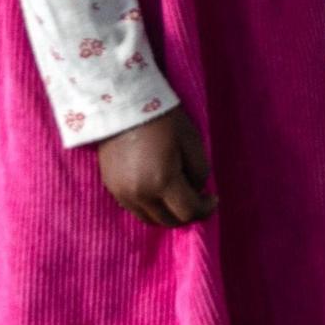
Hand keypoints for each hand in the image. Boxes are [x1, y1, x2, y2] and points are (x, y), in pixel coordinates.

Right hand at [98, 107, 214, 227]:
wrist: (121, 103)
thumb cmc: (163, 119)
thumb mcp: (192, 142)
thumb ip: (199, 172)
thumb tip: (196, 190)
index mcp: (162, 182)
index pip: (188, 212)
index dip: (206, 209)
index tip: (213, 198)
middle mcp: (140, 195)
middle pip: (168, 221)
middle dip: (186, 213)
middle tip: (197, 198)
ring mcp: (122, 193)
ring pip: (150, 219)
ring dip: (167, 213)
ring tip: (177, 196)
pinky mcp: (111, 187)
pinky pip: (134, 209)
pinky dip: (150, 206)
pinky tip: (158, 190)